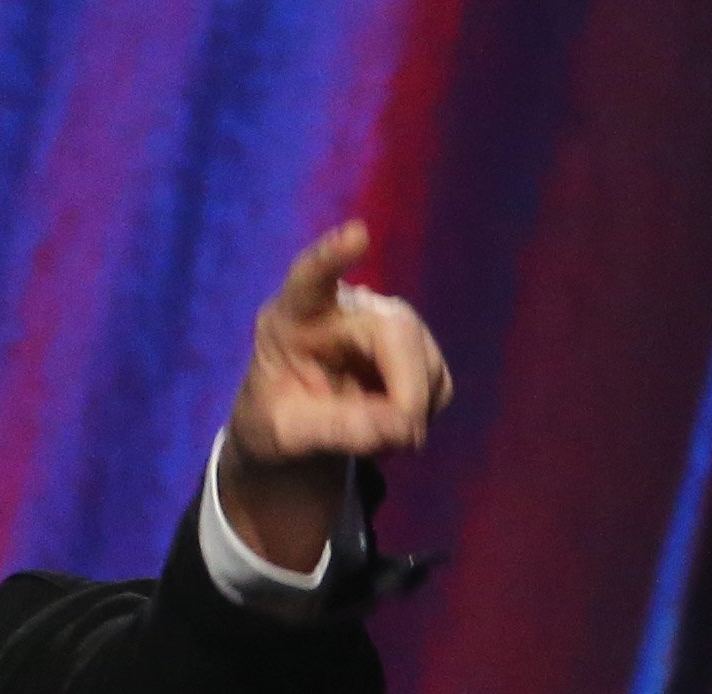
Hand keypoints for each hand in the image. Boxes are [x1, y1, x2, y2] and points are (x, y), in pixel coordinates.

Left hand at [219, 220, 452, 572]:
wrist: (292, 423)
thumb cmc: (274, 418)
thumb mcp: (280, 435)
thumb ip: (330, 430)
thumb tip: (400, 428)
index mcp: (293, 314)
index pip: (311, 278)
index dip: (332, 256)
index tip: (357, 234)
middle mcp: (345, 307)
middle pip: (394, 331)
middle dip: (407, 389)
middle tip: (400, 439)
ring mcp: (387, 323)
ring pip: (424, 361)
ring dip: (410, 414)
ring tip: (369, 441)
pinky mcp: (418, 349)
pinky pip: (437, 385)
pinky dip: (420, 418)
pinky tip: (387, 427)